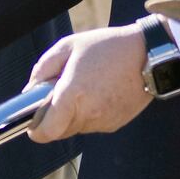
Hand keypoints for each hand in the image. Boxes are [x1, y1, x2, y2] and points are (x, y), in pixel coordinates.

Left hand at [28, 23, 158, 142]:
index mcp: (72, 95)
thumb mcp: (68, 47)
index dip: (36, 130)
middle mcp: (87, 114)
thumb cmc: (107, 47)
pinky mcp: (115, 124)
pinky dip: (90, 113)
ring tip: (84, 87)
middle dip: (54, 117)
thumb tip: (30, 90)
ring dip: (73, 114)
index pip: (46, 132)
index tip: (33, 123)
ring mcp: (103, 121)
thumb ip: (43, 69)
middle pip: (59, 131)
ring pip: (76, 128)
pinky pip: (93, 125)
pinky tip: (99, 92)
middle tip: (60, 94)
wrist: (149, 55)